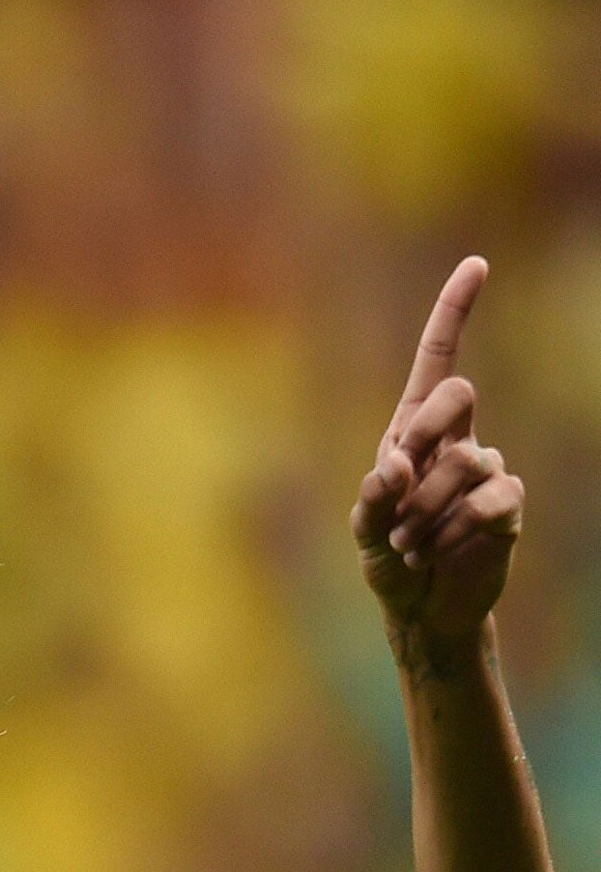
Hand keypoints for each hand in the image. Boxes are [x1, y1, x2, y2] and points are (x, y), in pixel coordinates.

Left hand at [350, 257, 522, 646]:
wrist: (419, 607)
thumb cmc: (386, 558)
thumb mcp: (364, 526)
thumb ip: (373, 494)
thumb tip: (396, 464)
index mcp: (413, 430)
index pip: (438, 360)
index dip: (454, 312)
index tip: (476, 264)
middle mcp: (456, 439)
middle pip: (457, 393)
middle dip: (421, 436)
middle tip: (395, 490)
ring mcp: (487, 469)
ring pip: (464, 462)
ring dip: (423, 512)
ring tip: (408, 545)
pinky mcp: (508, 505)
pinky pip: (486, 503)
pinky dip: (449, 534)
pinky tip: (435, 554)